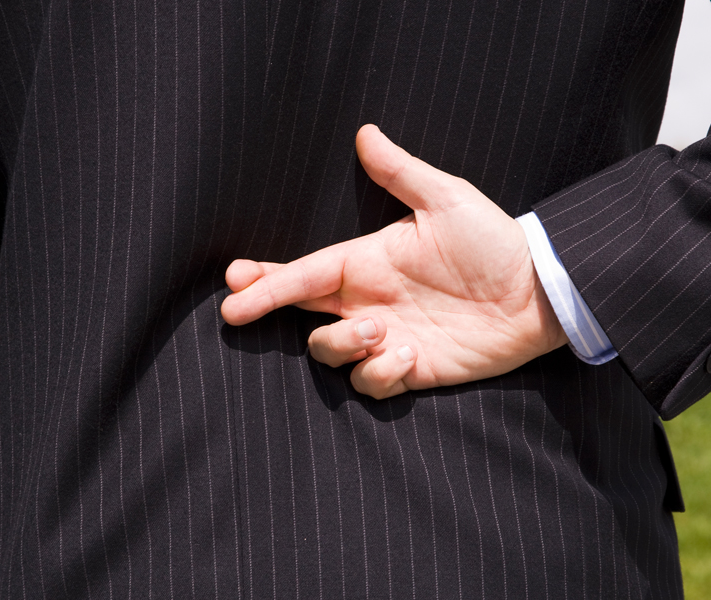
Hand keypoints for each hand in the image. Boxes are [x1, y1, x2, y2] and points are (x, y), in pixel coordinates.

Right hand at [221, 124, 566, 398]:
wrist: (537, 293)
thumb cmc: (493, 243)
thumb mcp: (447, 200)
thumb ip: (402, 173)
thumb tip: (366, 132)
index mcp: (369, 262)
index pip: (305, 271)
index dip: (266, 278)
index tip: (232, 281)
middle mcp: (369, 300)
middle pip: (302, 310)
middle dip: (266, 308)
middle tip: (237, 311)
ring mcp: (387, 337)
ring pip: (331, 352)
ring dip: (343, 344)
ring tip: (380, 329)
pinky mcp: (409, 368)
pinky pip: (372, 383)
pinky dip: (381, 373)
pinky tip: (410, 356)